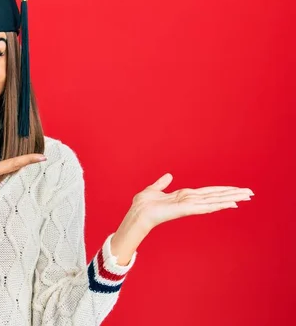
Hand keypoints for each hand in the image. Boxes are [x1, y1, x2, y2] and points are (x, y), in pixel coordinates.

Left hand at [130, 173, 253, 231]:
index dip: (222, 190)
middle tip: (250, 193)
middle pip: (215, 196)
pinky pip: (204, 207)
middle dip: (232, 194)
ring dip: (230, 198)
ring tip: (246, 197)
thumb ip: (162, 183)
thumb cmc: (143, 205)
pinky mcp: (185, 210)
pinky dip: (218, 204)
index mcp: (184, 196)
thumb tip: (169, 175)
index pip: (207, 192)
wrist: (137, 213)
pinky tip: (230, 204)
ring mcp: (189, 206)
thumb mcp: (154, 190)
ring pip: (214, 200)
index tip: (236, 190)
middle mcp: (189, 201)